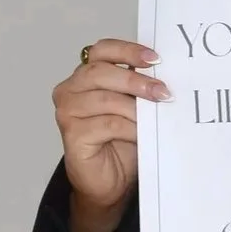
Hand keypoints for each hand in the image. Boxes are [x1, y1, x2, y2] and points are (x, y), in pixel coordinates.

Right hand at [52, 38, 167, 224]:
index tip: (155, 59)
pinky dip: (129, 128)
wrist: (110, 182)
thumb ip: (139, 88)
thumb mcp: (134, 108)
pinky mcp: (71, 134)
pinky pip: (107, 124)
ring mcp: (67, 111)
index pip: (102, 50)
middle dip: (136, 80)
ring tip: (157, 116)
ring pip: (105, 99)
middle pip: (101, 72)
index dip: (128, 50)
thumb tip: (163, 74)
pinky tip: (142, 134)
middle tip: (163, 92)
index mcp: (85, 76)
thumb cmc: (121, 144)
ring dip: (136, 107)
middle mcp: (70, 89)